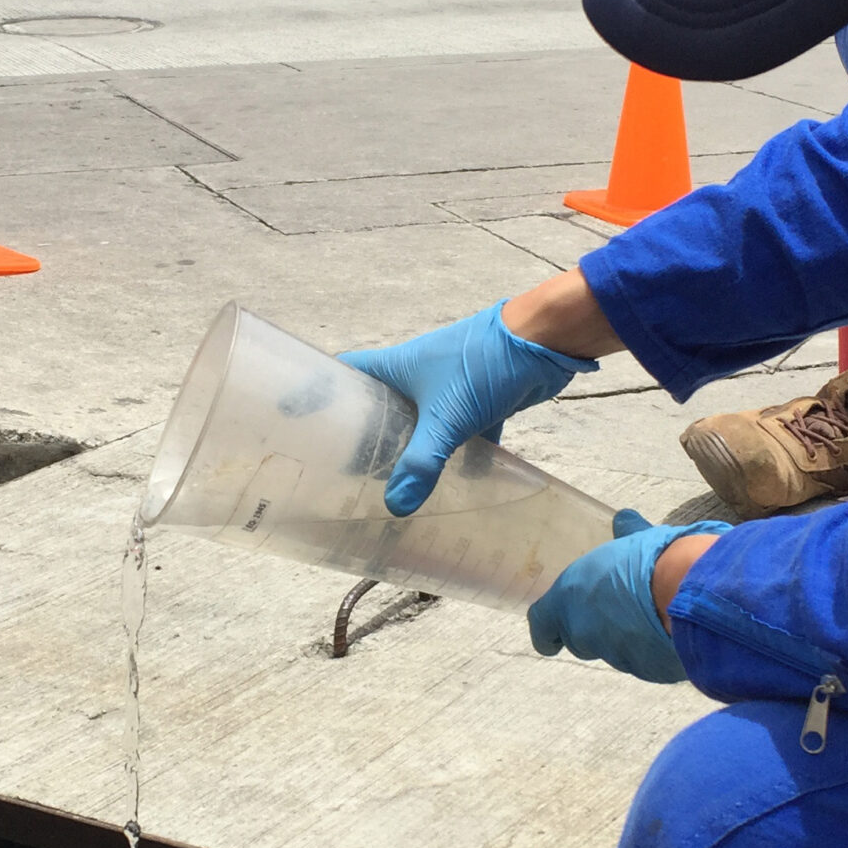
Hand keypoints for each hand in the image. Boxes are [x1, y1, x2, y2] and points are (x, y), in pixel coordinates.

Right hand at [341, 302, 596, 515]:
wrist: (543, 341)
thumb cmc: (482, 364)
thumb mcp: (446, 417)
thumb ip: (421, 462)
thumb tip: (396, 506)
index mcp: (396, 369)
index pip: (346, 376)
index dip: (323, 395)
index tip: (303, 426)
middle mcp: (417, 377)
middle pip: (381, 409)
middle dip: (369, 440)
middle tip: (350, 478)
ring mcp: (449, 389)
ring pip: (423, 425)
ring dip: (415, 452)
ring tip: (396, 489)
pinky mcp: (480, 402)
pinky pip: (464, 435)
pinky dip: (463, 459)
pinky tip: (459, 489)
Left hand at [528, 509, 730, 683]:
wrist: (688, 592)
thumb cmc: (652, 560)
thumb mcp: (633, 539)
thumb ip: (624, 535)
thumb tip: (624, 519)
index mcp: (567, 601)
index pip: (541, 626)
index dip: (548, 630)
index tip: (552, 634)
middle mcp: (584, 632)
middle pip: (579, 639)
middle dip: (596, 629)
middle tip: (620, 607)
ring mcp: (615, 655)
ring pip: (614, 650)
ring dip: (627, 637)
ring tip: (653, 613)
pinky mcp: (645, 670)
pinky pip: (644, 660)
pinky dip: (652, 650)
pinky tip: (671, 629)